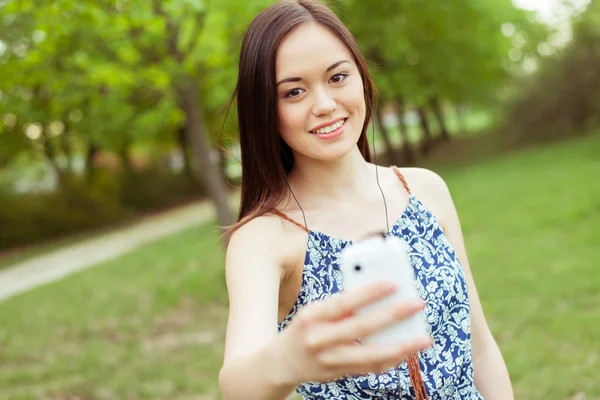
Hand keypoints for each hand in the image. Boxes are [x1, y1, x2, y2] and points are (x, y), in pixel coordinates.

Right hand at [271, 281, 432, 384]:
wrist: (281, 363)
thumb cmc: (305, 328)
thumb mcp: (315, 311)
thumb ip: (342, 306)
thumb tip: (379, 298)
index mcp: (312, 316)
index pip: (343, 303)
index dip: (368, 293)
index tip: (393, 283)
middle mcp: (318, 340)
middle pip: (361, 328)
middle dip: (392, 315)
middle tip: (417, 304)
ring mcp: (328, 361)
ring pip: (370, 355)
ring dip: (400, 347)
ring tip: (423, 338)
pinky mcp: (338, 375)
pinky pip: (370, 368)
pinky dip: (390, 359)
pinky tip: (406, 350)